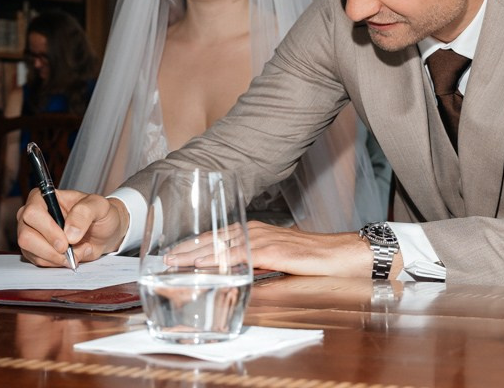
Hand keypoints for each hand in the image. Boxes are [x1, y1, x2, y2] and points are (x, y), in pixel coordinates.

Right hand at [15, 188, 128, 267]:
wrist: (105, 232)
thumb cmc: (100, 214)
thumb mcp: (99, 206)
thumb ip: (84, 213)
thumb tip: (69, 233)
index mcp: (44, 197)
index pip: (32, 213)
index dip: (47, 230)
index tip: (66, 241)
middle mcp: (33, 215)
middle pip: (26, 236)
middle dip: (49, 249)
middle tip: (69, 251)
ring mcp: (32, 234)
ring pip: (31, 252)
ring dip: (56, 257)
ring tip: (77, 251)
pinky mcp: (36, 250)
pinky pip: (39, 262)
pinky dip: (57, 263)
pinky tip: (72, 255)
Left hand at [166, 221, 382, 278]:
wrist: (337, 254)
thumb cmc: (310, 258)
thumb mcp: (276, 260)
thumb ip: (255, 262)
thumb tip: (236, 274)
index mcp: (255, 231)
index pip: (218, 235)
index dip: (196, 243)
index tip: (175, 250)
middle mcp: (255, 231)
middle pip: (214, 237)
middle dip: (188, 247)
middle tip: (165, 256)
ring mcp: (263, 239)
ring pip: (222, 244)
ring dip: (196, 253)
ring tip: (175, 260)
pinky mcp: (271, 251)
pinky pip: (239, 255)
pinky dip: (218, 259)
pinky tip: (204, 265)